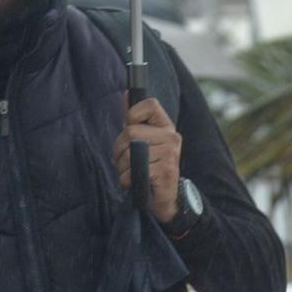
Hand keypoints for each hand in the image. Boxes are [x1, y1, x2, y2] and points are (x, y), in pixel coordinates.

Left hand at [113, 96, 183, 222]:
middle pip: (131, 131)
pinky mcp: (165, 171)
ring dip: (122, 167)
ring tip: (131, 172)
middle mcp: (172, 137)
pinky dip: (127, 179)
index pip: (150, 104)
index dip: (133, 113)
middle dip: (119, 149)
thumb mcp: (143, 140)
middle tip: (123, 160)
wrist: (163, 198)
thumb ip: (134, 119)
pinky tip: (135, 182)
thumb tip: (126, 93)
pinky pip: (133, 170)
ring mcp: (170, 154)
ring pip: (129, 152)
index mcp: (166, 126)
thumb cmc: (150, 167)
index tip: (130, 125)